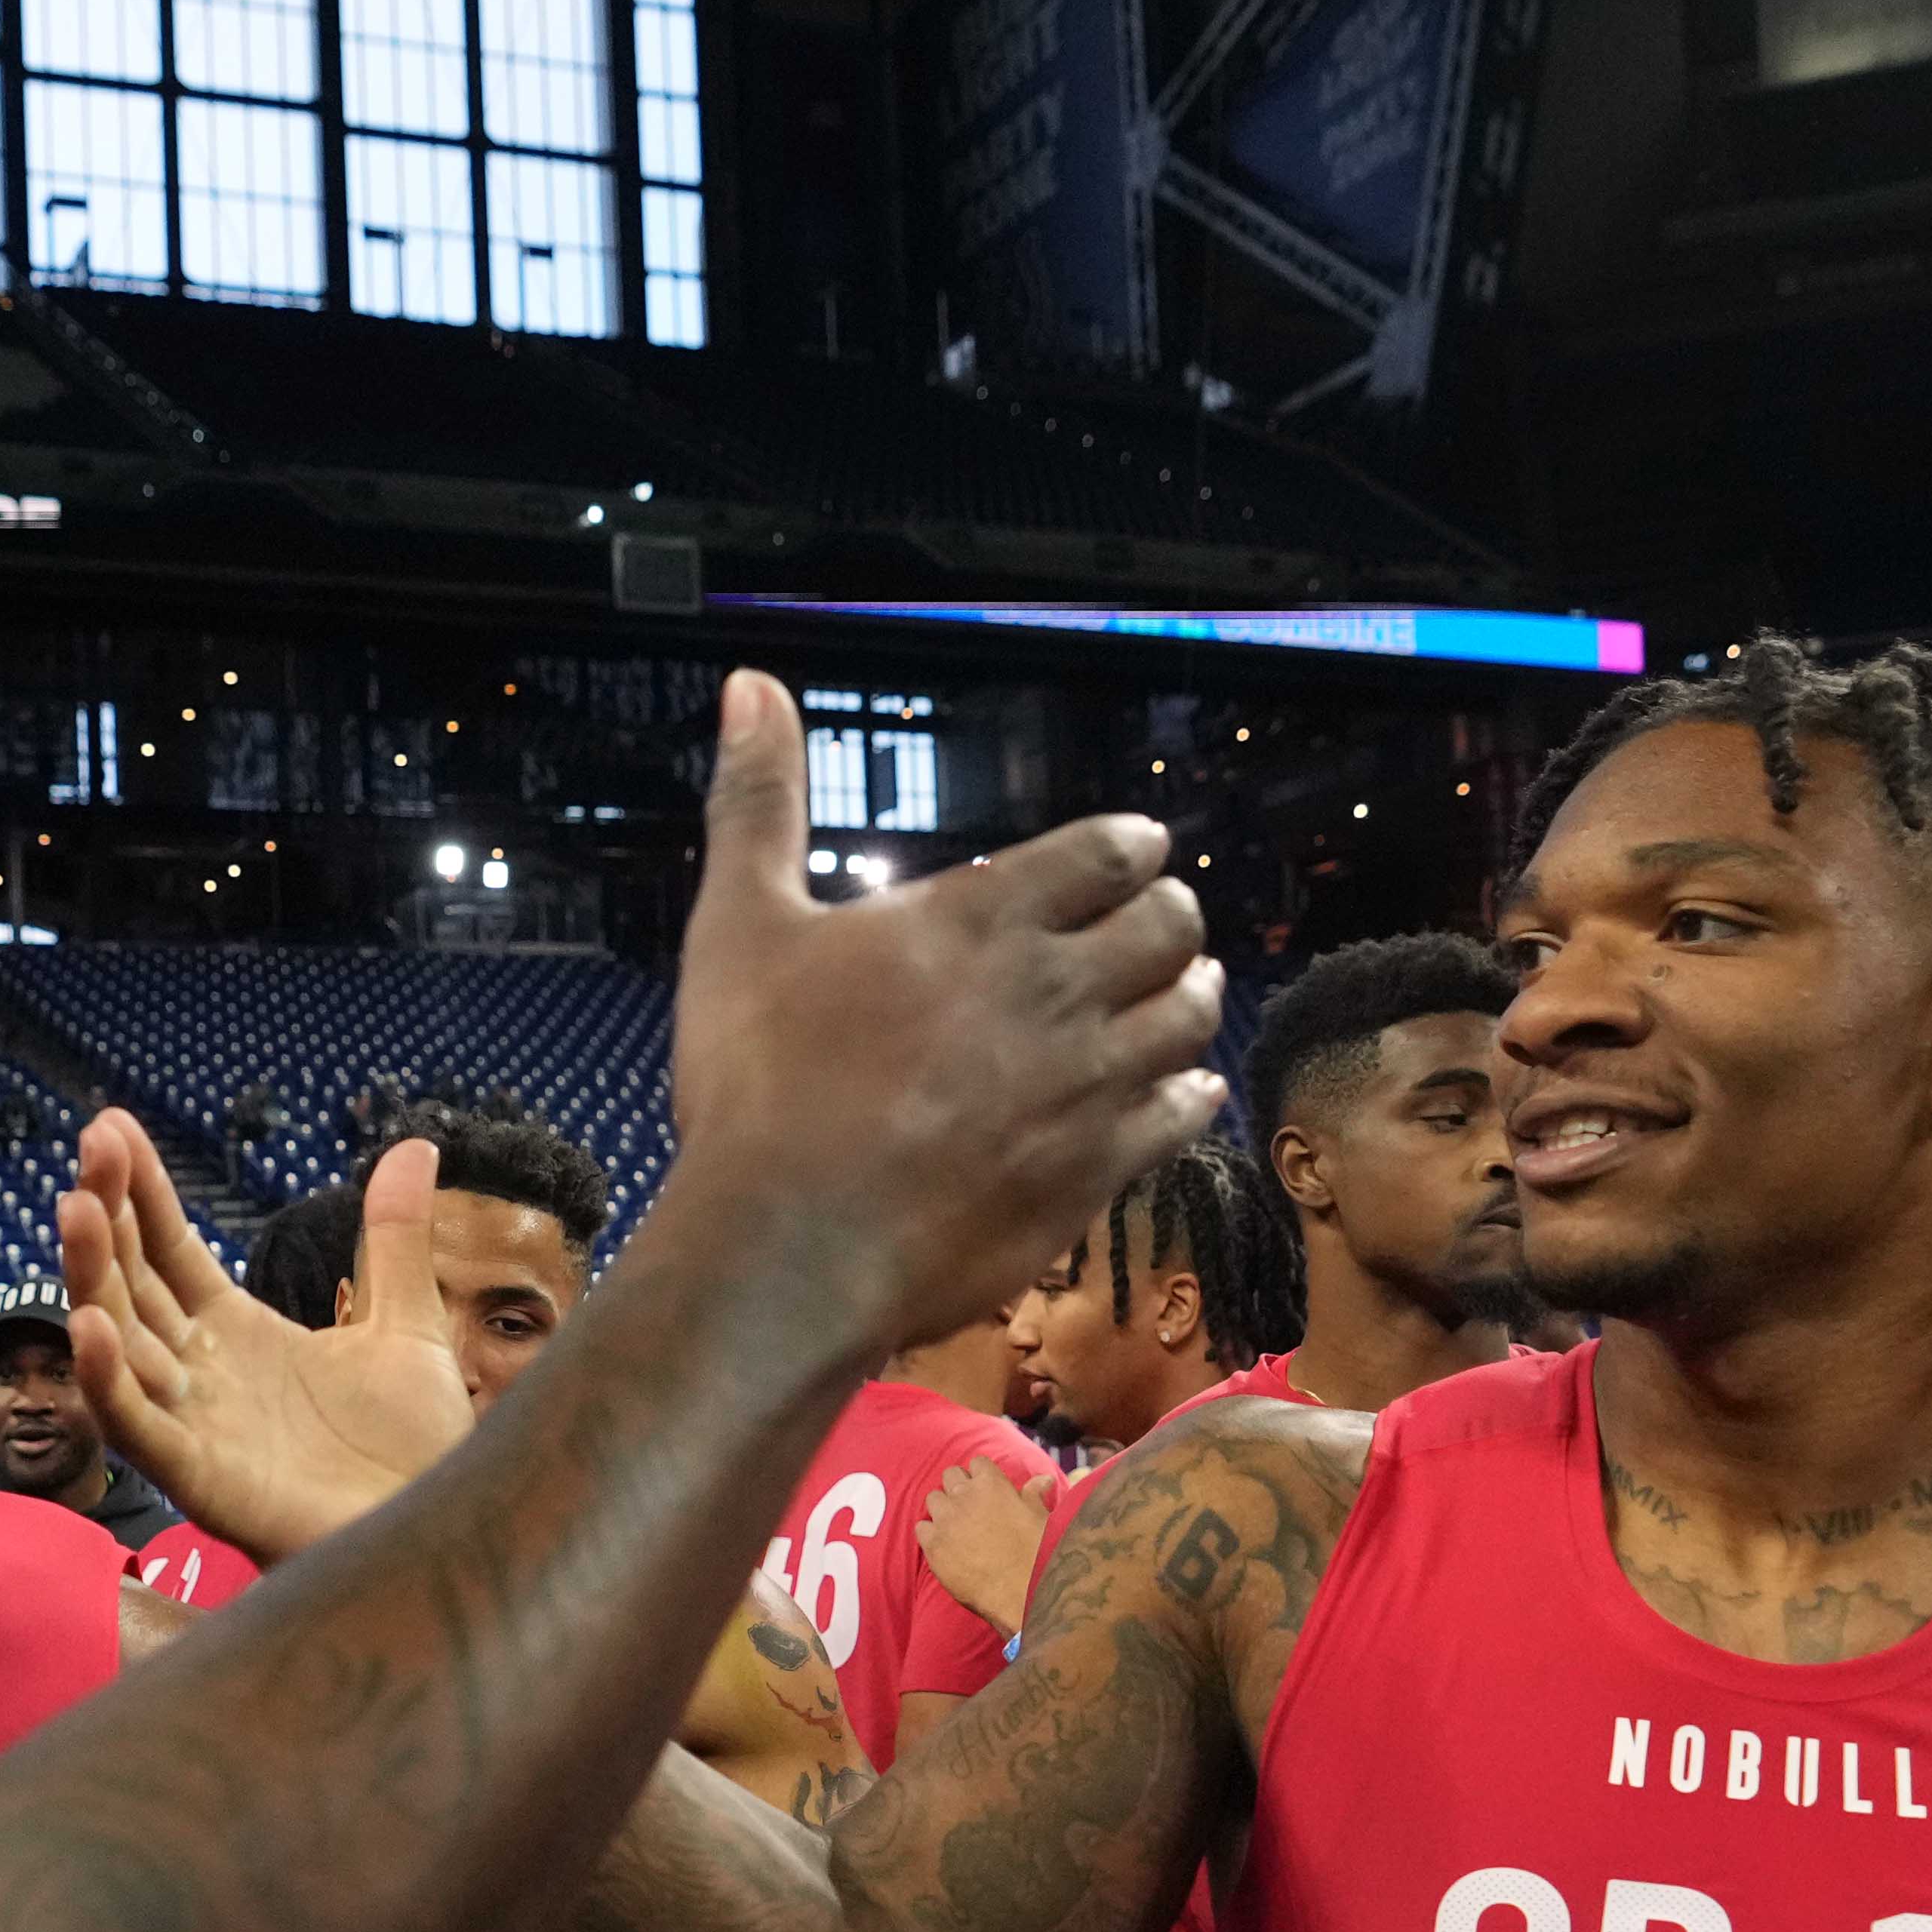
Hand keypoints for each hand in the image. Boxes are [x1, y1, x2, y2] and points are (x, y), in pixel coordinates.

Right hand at [57, 1124, 474, 1561]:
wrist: (444, 1536)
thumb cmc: (415, 1451)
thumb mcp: (408, 1324)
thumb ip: (394, 1237)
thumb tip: (412, 1145)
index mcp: (240, 1334)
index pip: (171, 1250)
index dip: (141, 1191)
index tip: (112, 1128)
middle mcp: (203, 1375)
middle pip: (135, 1283)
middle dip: (110, 1214)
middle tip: (92, 1141)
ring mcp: (196, 1426)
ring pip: (124, 1345)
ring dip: (93, 1279)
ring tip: (75, 1209)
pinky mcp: (202, 1482)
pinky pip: (142, 1429)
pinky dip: (110, 1383)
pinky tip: (93, 1328)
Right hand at [652, 671, 1218, 1358]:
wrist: (790, 1246)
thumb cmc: (757, 1085)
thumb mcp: (740, 925)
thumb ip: (758, 800)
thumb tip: (750, 685)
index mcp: (985, 918)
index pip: (1111, 850)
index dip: (1130, 847)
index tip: (1126, 855)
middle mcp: (1057, 990)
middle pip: (1171, 924)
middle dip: (1169, 915)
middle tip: (1155, 923)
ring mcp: (1087, 1085)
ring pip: (1191, 1016)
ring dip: (1190, 995)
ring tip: (1180, 991)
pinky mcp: (1097, 1171)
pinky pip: (1184, 1115)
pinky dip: (1190, 1094)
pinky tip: (1183, 1091)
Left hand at [915, 1453, 1045, 1635]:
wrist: (1021, 1589)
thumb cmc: (1037, 1551)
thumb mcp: (1040, 1516)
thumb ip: (1034, 1494)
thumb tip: (1044, 1479)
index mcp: (991, 1483)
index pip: (977, 1463)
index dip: (981, 1476)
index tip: (985, 1490)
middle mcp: (964, 1495)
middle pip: (950, 1474)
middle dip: (958, 1487)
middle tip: (969, 1507)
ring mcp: (945, 1519)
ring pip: (933, 1499)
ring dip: (943, 1508)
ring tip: (955, 1526)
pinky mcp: (933, 1544)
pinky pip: (921, 1527)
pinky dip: (930, 1533)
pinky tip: (944, 1545)